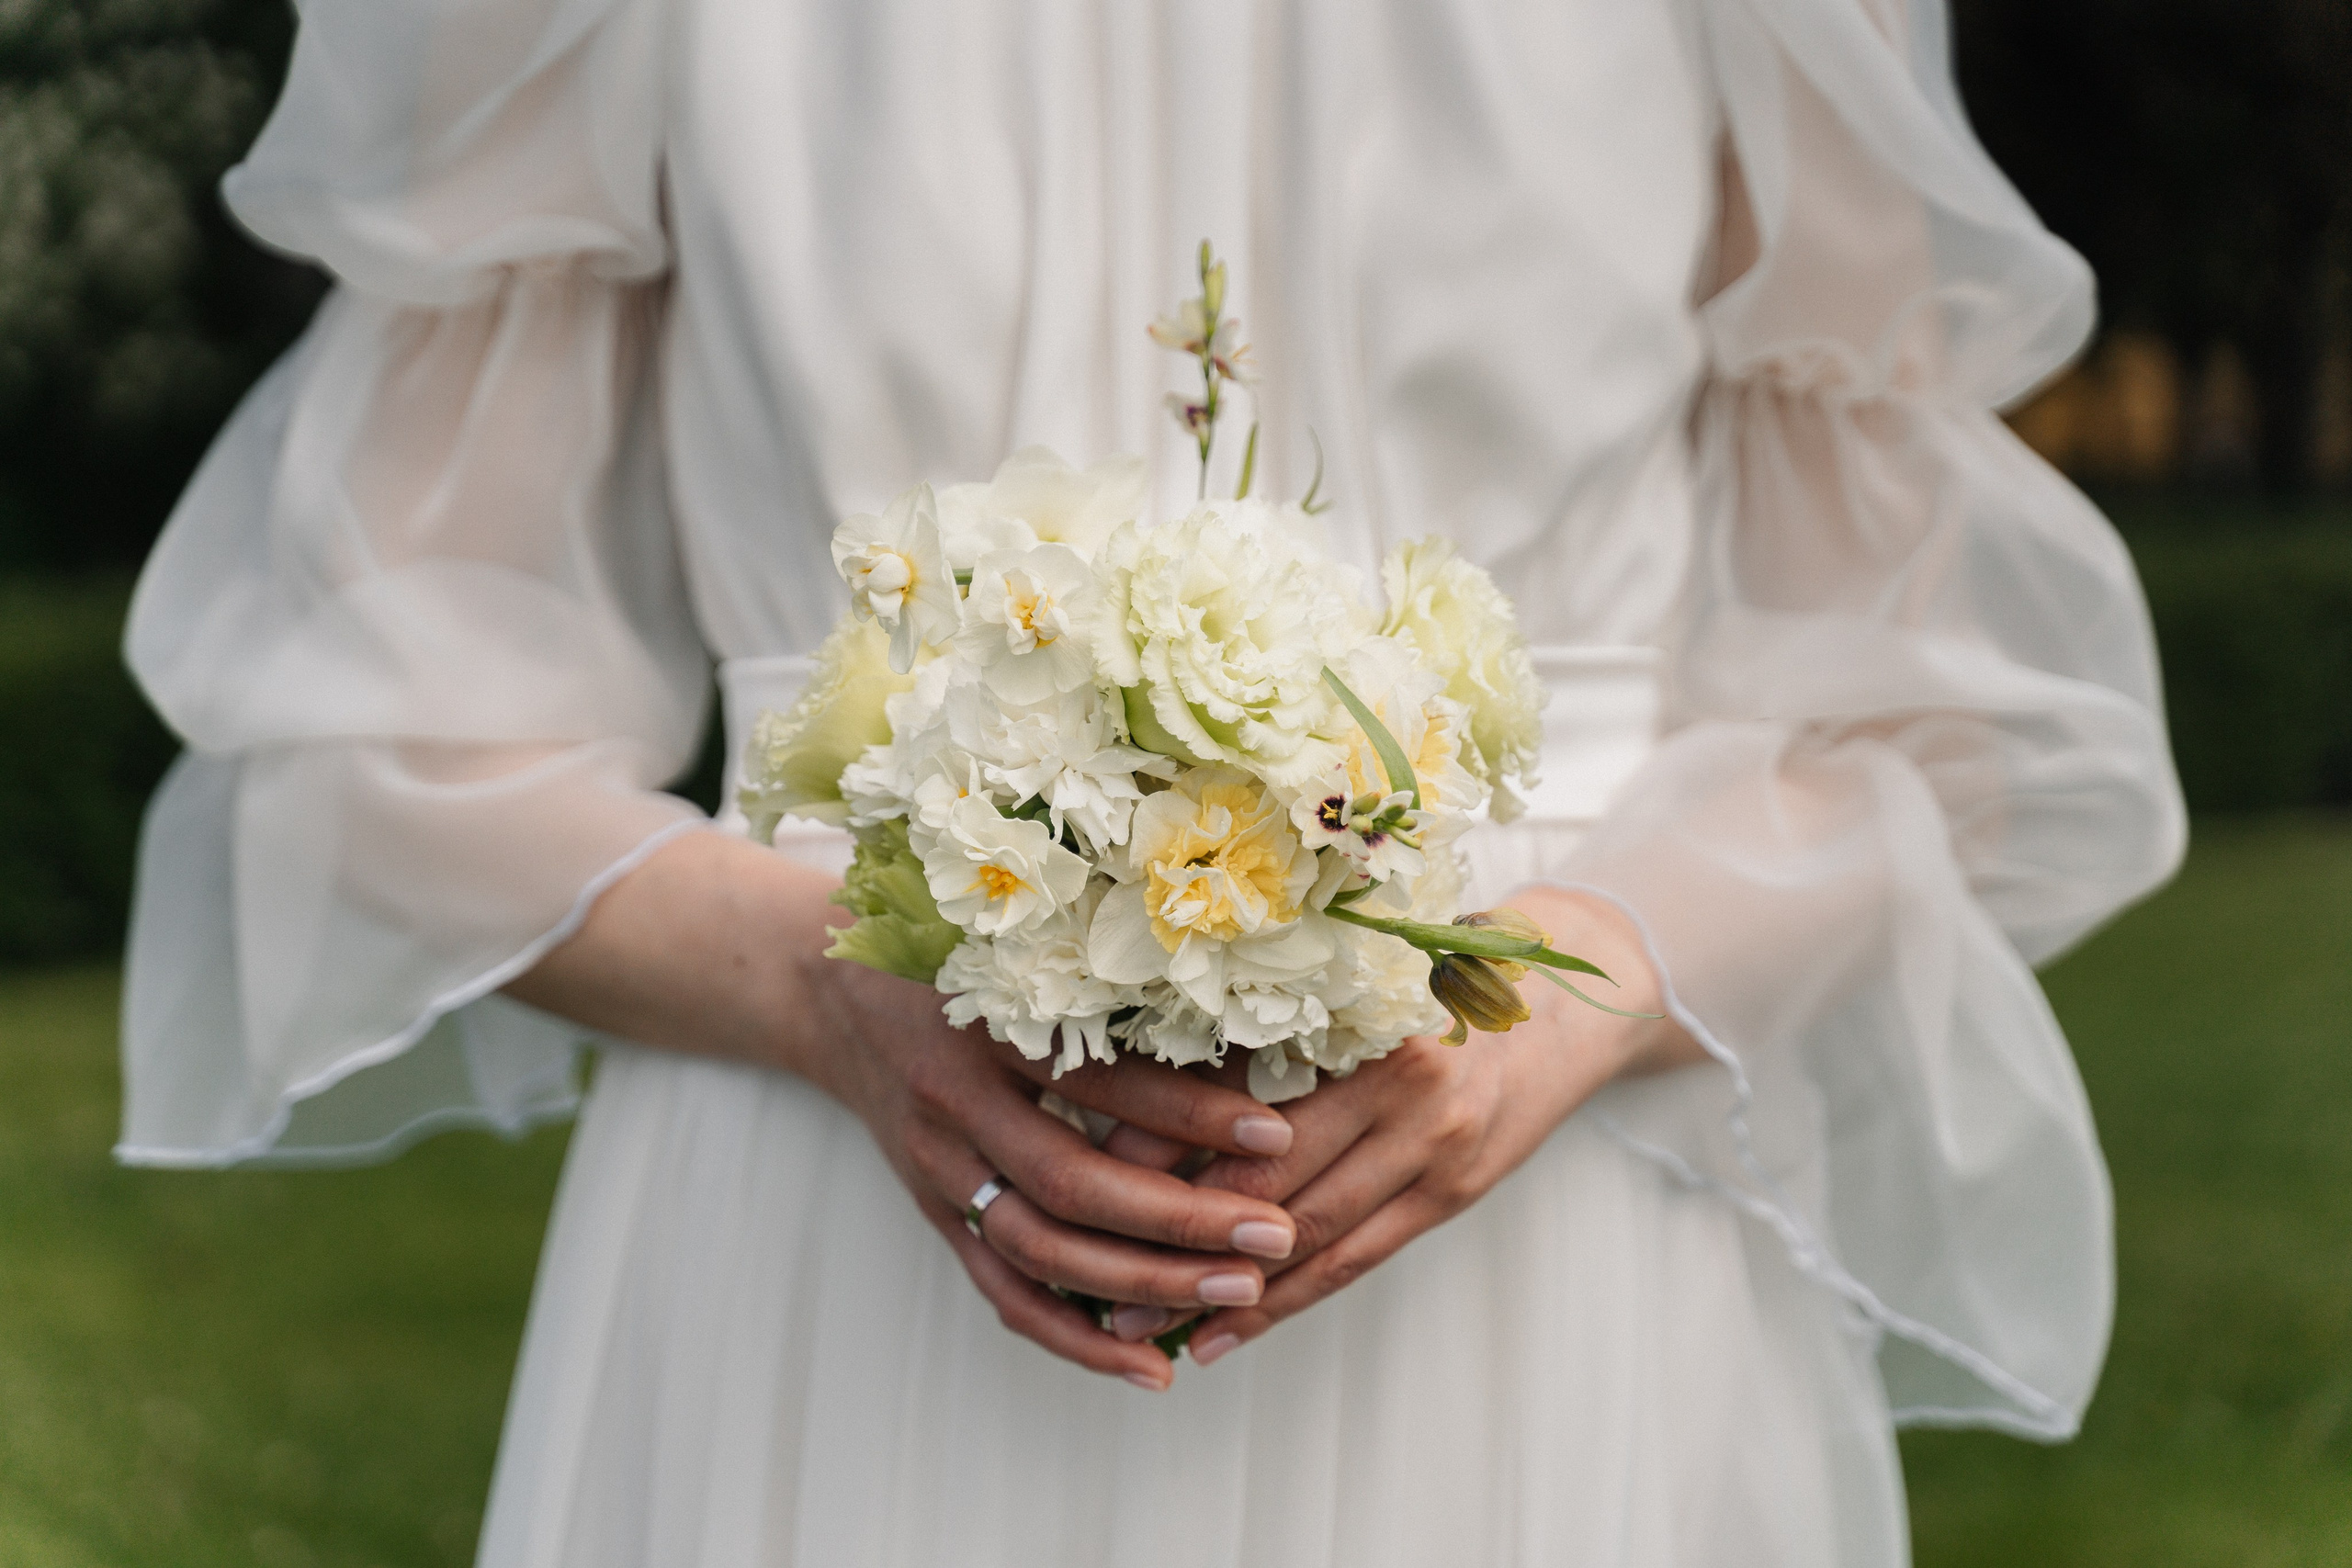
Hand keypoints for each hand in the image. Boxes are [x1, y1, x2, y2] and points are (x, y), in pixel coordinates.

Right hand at [814, 954, 1306, 1388]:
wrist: (830, 993)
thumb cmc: (951, 953)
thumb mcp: (1019, 946)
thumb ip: (1110, 987)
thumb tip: (1250, 1028)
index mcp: (985, 1020)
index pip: (1098, 1081)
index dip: (1188, 1112)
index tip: (1275, 1135)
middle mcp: (955, 1100)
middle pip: (1070, 1183)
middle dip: (1181, 1220)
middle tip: (1273, 1236)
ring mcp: (939, 1167)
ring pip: (1041, 1250)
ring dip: (1143, 1284)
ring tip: (1238, 1294)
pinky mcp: (937, 1213)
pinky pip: (1004, 1292)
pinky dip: (1076, 1336)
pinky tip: (1149, 1364)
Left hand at [1102, 887, 1700, 1362]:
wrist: (1567, 1003)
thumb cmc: (1432, 976)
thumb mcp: (1350, 979)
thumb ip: (1261, 1021)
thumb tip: (1128, 1070)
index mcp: (1366, 1019)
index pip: (1240, 1098)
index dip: (1157, 1145)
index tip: (1081, 1174)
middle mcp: (1404, 1087)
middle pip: (1267, 1176)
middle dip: (1171, 1231)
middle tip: (1085, 1270)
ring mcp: (1434, 1149)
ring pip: (1307, 1236)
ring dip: (1217, 1288)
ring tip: (1134, 1321)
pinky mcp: (1451, 1195)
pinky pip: (1353, 1262)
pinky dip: (1281, 1305)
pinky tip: (1222, 1336)